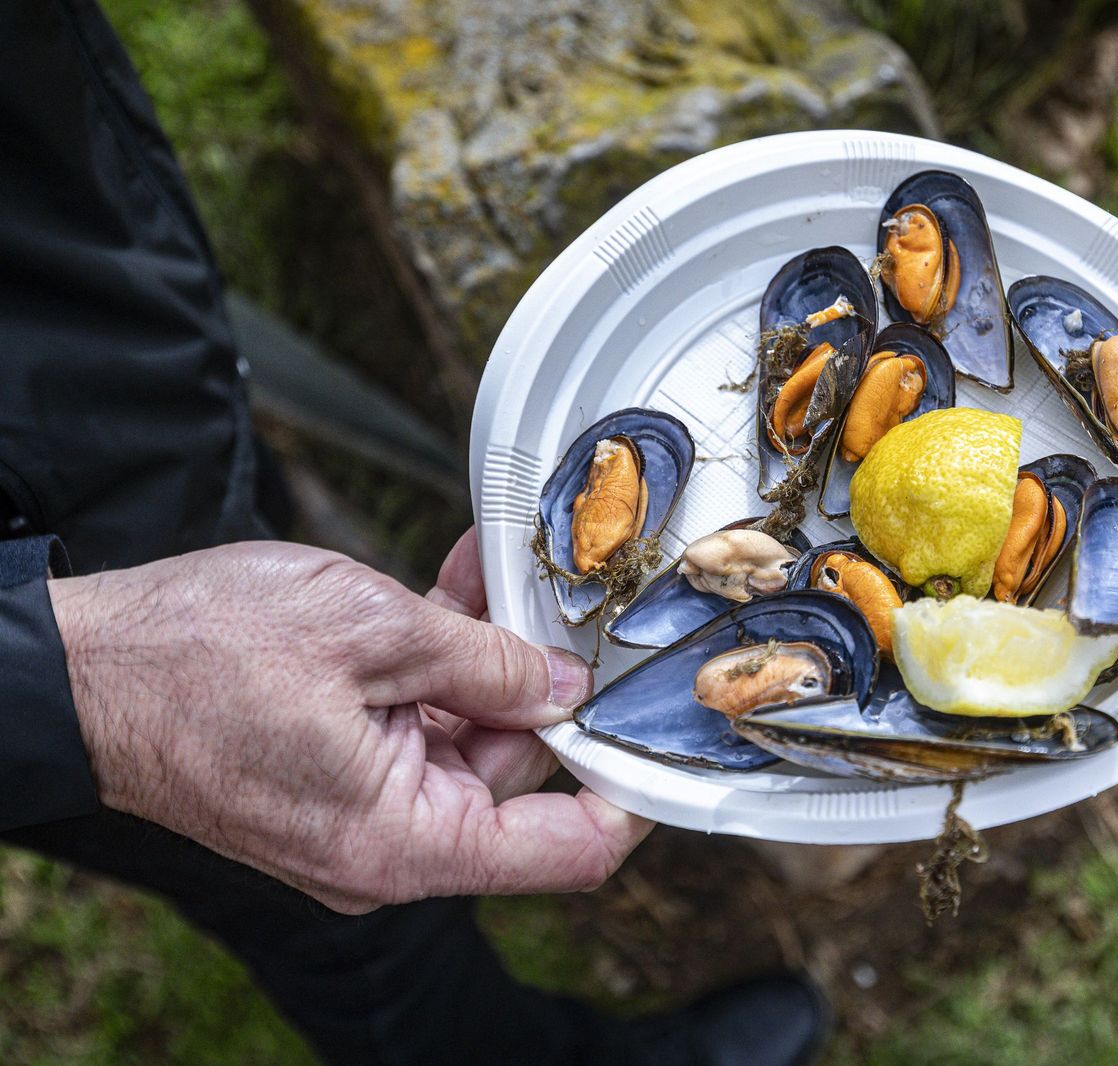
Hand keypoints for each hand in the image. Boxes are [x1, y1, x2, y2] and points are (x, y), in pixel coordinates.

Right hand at [48, 528, 651, 913]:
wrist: (78, 665)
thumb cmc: (197, 655)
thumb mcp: (371, 631)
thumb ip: (487, 661)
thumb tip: (564, 685)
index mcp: (405, 841)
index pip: (566, 850)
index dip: (626, 792)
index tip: (653, 726)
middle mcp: (388, 846)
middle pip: (517, 775)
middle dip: (541, 684)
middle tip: (565, 600)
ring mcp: (359, 812)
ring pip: (466, 736)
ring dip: (486, 656)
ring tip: (497, 573)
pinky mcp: (334, 775)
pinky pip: (413, 724)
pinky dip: (438, 664)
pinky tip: (458, 589)